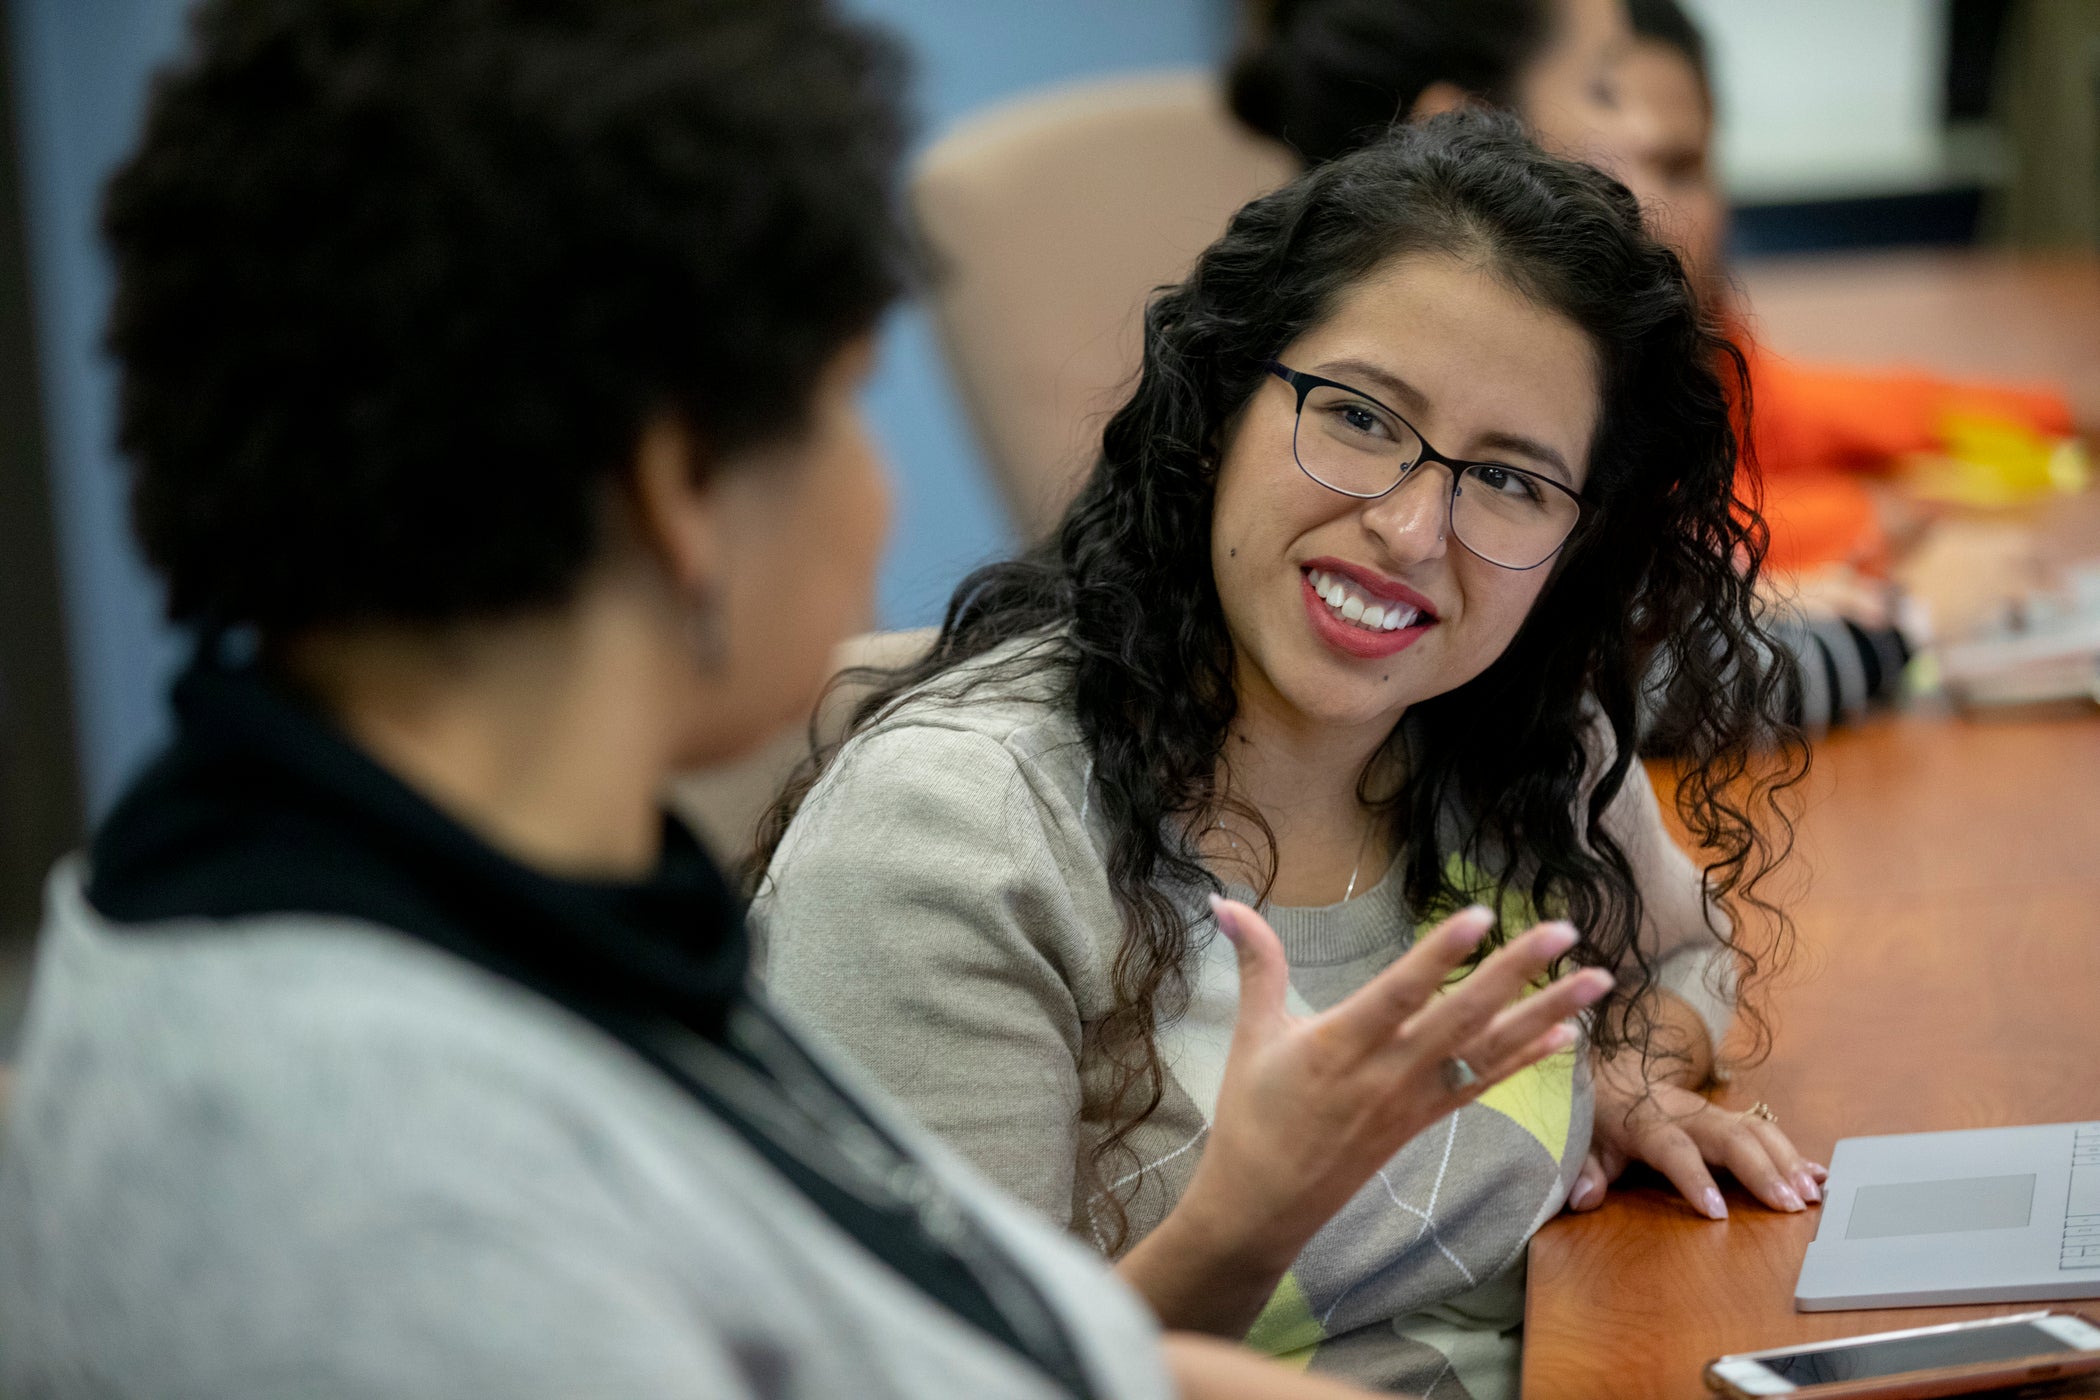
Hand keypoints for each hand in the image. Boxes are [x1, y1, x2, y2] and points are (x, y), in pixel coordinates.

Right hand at [1119, 898, 1613, 1334]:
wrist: (1265, 1206)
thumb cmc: (1253, 1116)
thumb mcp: (1251, 1036)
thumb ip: (1255, 964)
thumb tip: (1223, 901)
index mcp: (1338, 1046)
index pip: (1399, 994)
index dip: (1439, 957)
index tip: (1482, 917)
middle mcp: (1387, 1073)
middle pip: (1462, 1016)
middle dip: (1517, 972)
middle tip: (1566, 932)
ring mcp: (1413, 1100)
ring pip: (1488, 1049)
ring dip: (1546, 1013)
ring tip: (1597, 981)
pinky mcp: (1426, 1120)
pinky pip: (1484, 1085)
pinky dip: (1524, 1057)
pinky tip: (1565, 1034)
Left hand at [1568, 1056, 1827, 1219]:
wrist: (1614, 1075)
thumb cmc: (1600, 1115)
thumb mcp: (1582, 1140)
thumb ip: (1583, 1169)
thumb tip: (1582, 1198)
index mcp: (1646, 1123)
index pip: (1673, 1148)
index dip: (1694, 1178)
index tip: (1716, 1213)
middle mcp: (1685, 1114)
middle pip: (1729, 1137)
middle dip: (1762, 1170)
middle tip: (1790, 1205)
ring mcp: (1711, 1113)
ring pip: (1755, 1129)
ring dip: (1786, 1161)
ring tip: (1812, 1194)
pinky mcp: (1727, 1117)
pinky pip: (1765, 1130)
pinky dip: (1793, 1153)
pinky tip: (1818, 1175)